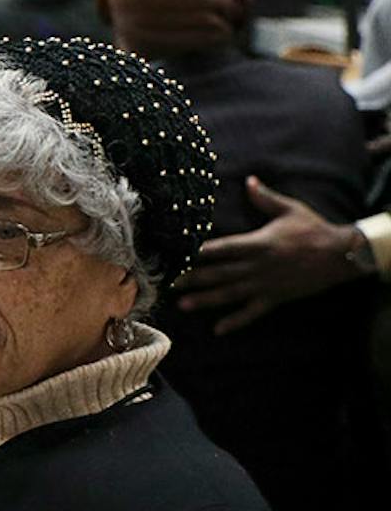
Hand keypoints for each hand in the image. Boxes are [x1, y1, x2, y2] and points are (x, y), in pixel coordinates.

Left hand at [174, 177, 361, 332]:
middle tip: (168, 283)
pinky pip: (253, 313)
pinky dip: (236, 321)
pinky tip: (218, 329)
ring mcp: (266, 284)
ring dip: (206, 300)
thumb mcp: (290, 209)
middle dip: (193, 278)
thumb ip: (265, 198)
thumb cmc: (314, 229)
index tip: (177, 253)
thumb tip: (249, 180)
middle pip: (219, 273)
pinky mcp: (276, 298)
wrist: (342, 255)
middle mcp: (258, 266)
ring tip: (183, 305)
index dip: (199, 252)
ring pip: (230, 294)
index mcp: (258, 243)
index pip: (222, 248)